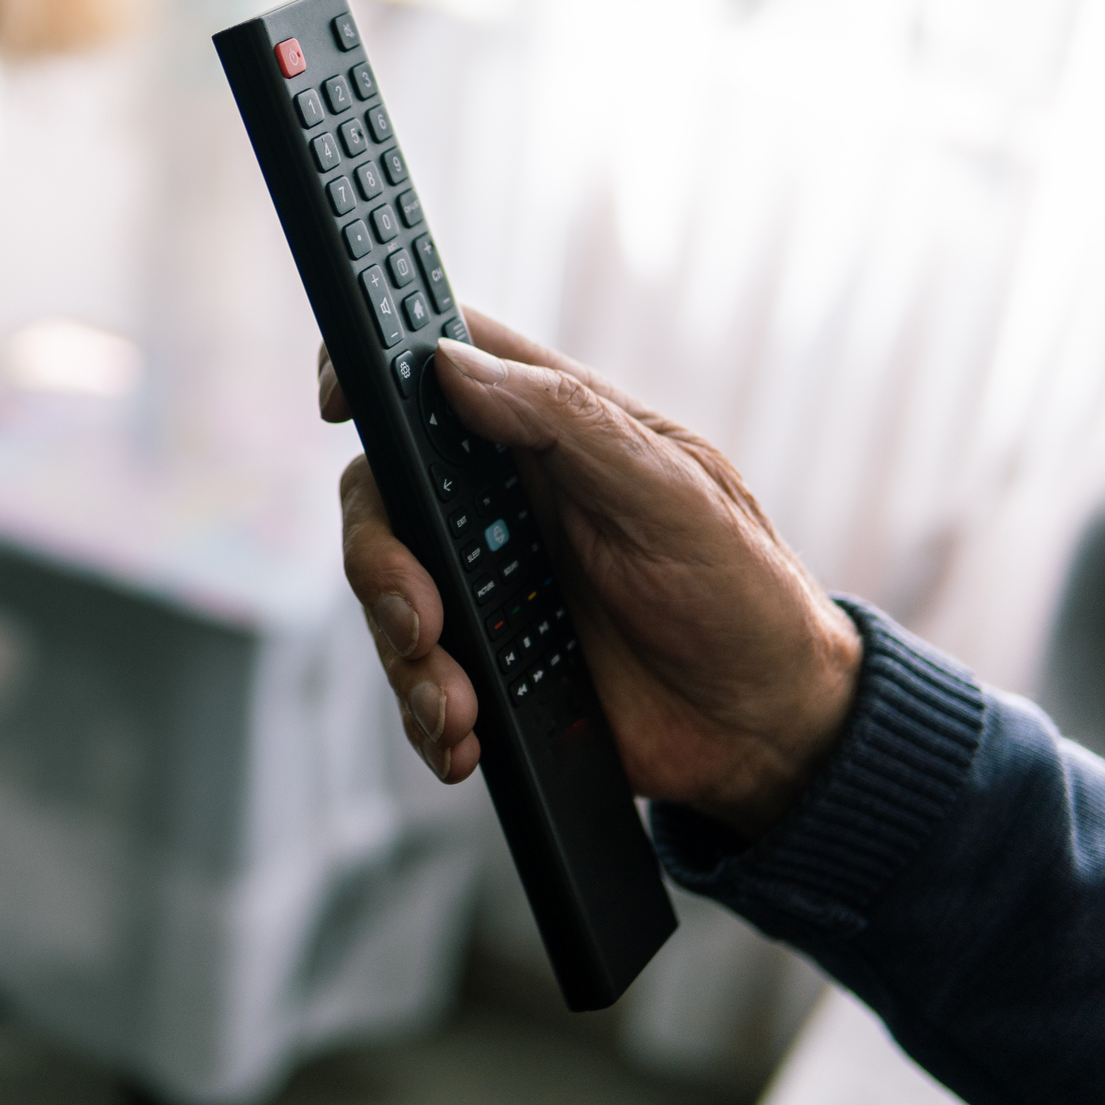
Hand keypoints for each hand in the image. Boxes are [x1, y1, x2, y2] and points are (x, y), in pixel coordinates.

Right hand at [322, 309, 860, 838]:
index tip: (338, 403)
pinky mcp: (485, 661)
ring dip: (406, 657)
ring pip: (385, 594)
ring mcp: (486, 581)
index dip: (372, 367)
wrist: (766, 730)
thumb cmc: (739, 588)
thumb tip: (454, 364)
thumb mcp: (673, 492)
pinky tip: (466, 740)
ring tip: (460, 707)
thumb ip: (568, 420)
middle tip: (423, 616)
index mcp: (547, 432)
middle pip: (382, 493)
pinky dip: (424, 717)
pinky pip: (416, 680)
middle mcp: (500, 499)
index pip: (439, 365)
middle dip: (380, 561)